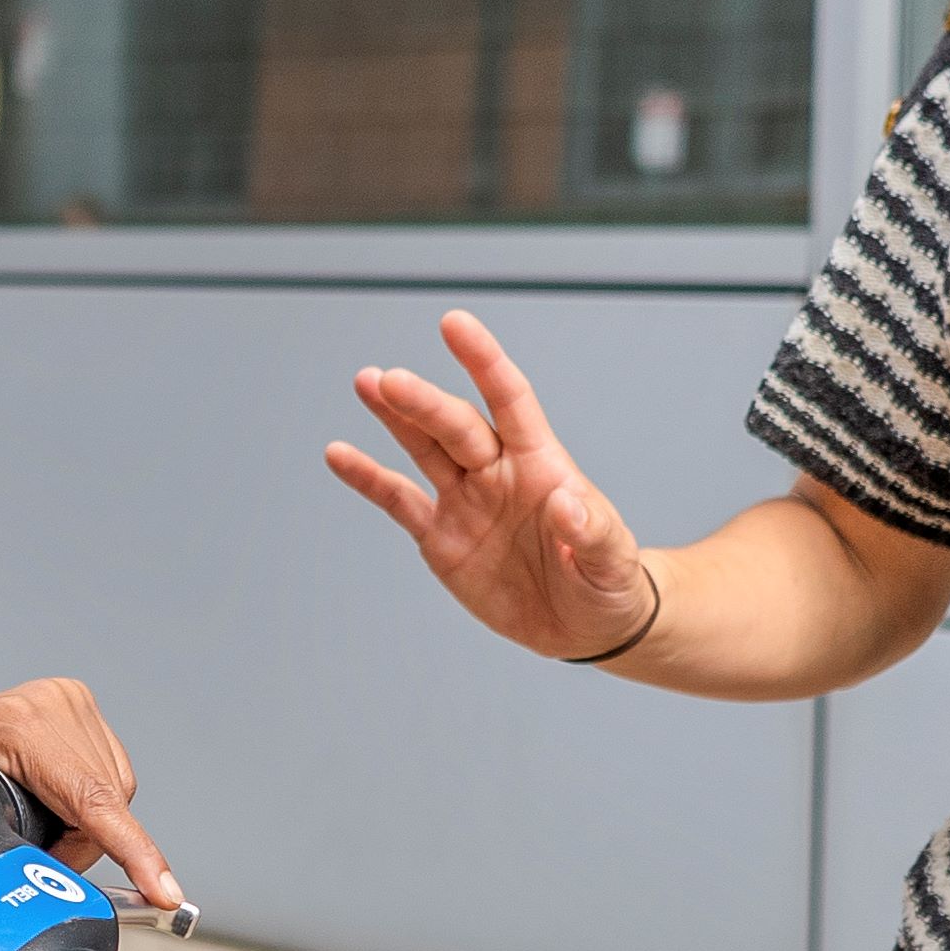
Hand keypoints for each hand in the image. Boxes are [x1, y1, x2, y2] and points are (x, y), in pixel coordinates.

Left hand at [0, 676, 182, 913]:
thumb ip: (5, 855)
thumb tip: (49, 895)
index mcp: (20, 727)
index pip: (93, 800)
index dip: (133, 852)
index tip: (163, 892)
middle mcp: (52, 703)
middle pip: (108, 801)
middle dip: (83, 844)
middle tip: (42, 858)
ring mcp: (69, 699)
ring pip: (116, 789)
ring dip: (89, 823)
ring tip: (41, 825)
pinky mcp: (79, 703)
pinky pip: (111, 771)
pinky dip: (92, 801)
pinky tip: (57, 801)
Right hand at [325, 309, 661, 662]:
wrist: (583, 625)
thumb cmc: (607, 584)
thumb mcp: (611, 562)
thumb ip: (591, 532)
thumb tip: (567, 502)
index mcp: (542, 465)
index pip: (510, 400)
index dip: (483, 362)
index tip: (454, 324)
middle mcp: (498, 472)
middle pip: (456, 426)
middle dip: (423, 403)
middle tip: (389, 381)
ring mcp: (465, 501)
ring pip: (423, 448)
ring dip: (394, 417)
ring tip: (366, 382)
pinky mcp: (441, 537)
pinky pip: (398, 501)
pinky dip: (368, 479)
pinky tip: (338, 453)